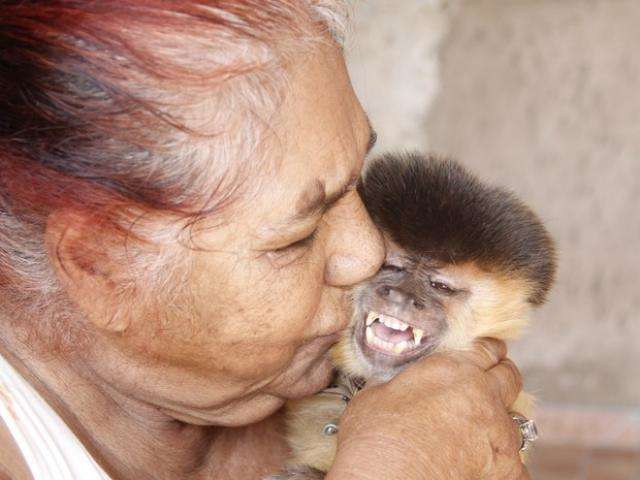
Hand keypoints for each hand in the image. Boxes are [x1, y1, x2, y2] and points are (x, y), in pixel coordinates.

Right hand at [326, 338, 528, 479]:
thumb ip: (401, 384)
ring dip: (502, 422)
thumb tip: (395, 385)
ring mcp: (498, 431)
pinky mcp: (506, 467)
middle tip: (493, 383)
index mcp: (452, 369)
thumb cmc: (374, 437)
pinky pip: (520, 464)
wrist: (387, 477)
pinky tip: (488, 468)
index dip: (487, 351)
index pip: (485, 349)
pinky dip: (506, 466)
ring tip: (485, 432)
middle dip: (503, 377)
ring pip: (517, 419)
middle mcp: (482, 393)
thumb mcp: (376, 393)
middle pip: (510, 376)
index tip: (487, 354)